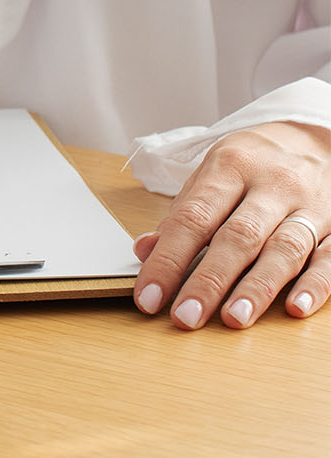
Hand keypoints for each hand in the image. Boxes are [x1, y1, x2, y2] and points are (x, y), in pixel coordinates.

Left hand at [132, 120, 330, 328]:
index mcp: (230, 168)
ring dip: (257, 288)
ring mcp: (309, 207)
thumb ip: (181, 214)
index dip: (168, 260)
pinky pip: (329, 258)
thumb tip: (145, 251)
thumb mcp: (210, 174)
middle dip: (209, 281)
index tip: (149, 296)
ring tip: (233, 319)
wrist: (311, 138)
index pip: (193, 218)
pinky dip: (314, 285)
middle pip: (238, 236)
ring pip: (284, 249)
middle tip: (185, 317)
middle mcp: (273, 185)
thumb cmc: (250, 164)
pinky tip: (296, 307)